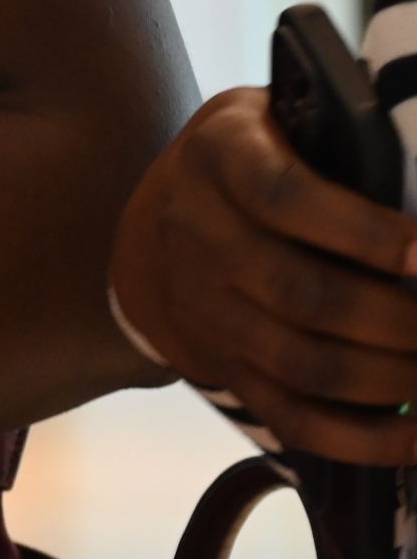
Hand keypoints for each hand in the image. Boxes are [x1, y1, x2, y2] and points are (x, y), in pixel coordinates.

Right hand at [110, 87, 416, 464]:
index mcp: (218, 158)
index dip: (360, 230)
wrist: (164, 218)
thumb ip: (346, 142)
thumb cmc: (260, 156)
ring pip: (302, 362)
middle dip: (398, 319)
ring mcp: (205, 309)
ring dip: (392, 378)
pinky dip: (363, 438)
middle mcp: (198, 235)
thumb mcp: (279, 120)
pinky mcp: (223, 366)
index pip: (282, 195)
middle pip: (301, 292)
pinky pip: (292, 417)